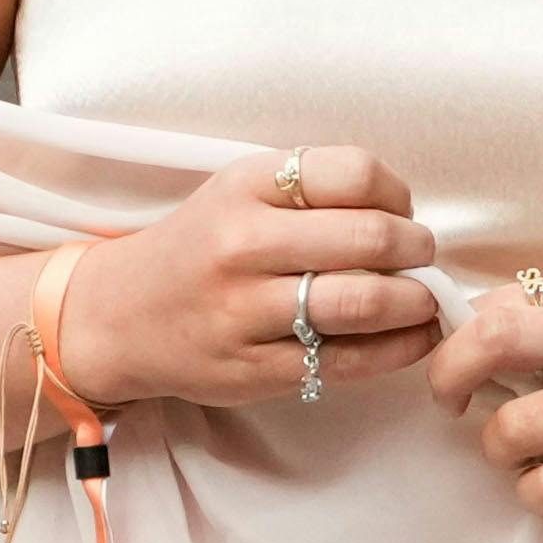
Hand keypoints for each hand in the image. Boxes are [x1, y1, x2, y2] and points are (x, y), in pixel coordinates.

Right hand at [51, 145, 440, 413]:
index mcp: (245, 186)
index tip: (400, 212)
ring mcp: (245, 311)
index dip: (397, 193)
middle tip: (422, 258)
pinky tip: (410, 338)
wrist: (119, 317)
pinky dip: (398, 349)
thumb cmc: (200, 247)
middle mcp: (242, 244)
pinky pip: (348, 360)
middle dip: (418, 249)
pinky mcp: (254, 370)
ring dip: (416, 302)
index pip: (354, 172)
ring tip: (422, 300)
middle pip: (371, 237)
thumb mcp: (240, 193)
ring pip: (364, 302)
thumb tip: (406, 216)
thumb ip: (314, 193)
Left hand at [425, 268, 542, 527]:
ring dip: (503, 454)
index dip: (456, 343)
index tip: (460, 372)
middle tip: (456, 407)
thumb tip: (459, 337)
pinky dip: (537, 493)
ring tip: (530, 455)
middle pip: (492, 343)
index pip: (492, 305)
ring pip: (514, 430)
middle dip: (450, 380)